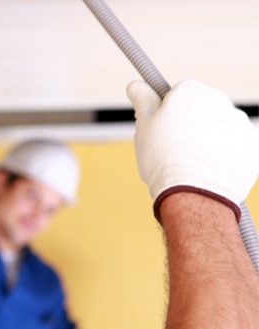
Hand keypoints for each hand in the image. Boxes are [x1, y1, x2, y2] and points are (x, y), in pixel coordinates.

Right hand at [126, 80, 258, 220]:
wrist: (194, 192)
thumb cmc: (163, 159)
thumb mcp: (144, 128)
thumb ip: (143, 102)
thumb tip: (135, 84)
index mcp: (189, 91)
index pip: (178, 93)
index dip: (167, 113)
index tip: (161, 130)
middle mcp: (218, 99)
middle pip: (201, 107)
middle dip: (190, 123)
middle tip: (174, 149)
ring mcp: (238, 121)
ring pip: (219, 126)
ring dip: (209, 138)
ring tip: (193, 163)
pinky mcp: (252, 143)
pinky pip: (236, 144)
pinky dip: (225, 154)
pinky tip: (210, 169)